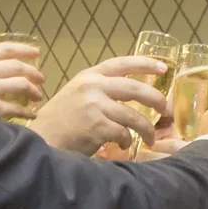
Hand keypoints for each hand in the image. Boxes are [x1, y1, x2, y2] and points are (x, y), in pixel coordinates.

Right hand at [0, 41, 46, 121]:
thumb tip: (10, 64)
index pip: (6, 49)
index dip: (24, 49)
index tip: (37, 53)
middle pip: (17, 66)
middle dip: (34, 72)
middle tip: (41, 79)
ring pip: (21, 84)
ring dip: (34, 91)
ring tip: (38, 96)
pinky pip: (16, 108)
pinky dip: (27, 111)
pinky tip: (31, 114)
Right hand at [31, 56, 166, 154]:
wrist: (42, 139)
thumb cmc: (61, 120)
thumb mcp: (78, 94)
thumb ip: (101, 88)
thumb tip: (135, 93)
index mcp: (89, 75)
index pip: (122, 63)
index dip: (145, 63)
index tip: (164, 66)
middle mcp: (92, 86)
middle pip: (136, 88)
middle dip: (156, 100)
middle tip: (165, 110)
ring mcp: (94, 106)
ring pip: (134, 116)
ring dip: (146, 129)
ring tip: (149, 137)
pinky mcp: (96, 127)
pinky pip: (123, 134)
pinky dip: (127, 141)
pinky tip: (122, 145)